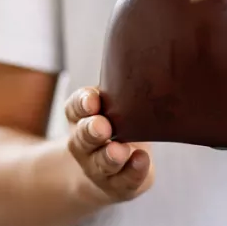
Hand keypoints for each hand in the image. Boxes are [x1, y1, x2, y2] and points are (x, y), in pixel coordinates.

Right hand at [64, 87, 154, 204]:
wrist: (109, 173)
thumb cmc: (121, 125)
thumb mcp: (117, 104)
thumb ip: (125, 85)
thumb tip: (150, 40)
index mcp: (84, 118)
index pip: (76, 108)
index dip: (83, 103)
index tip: (93, 99)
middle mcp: (86, 144)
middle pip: (83, 137)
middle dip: (91, 131)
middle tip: (101, 127)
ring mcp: (100, 167)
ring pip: (101, 163)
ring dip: (109, 156)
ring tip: (119, 150)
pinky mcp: (119, 185)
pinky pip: (124, 181)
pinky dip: (133, 172)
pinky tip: (141, 161)